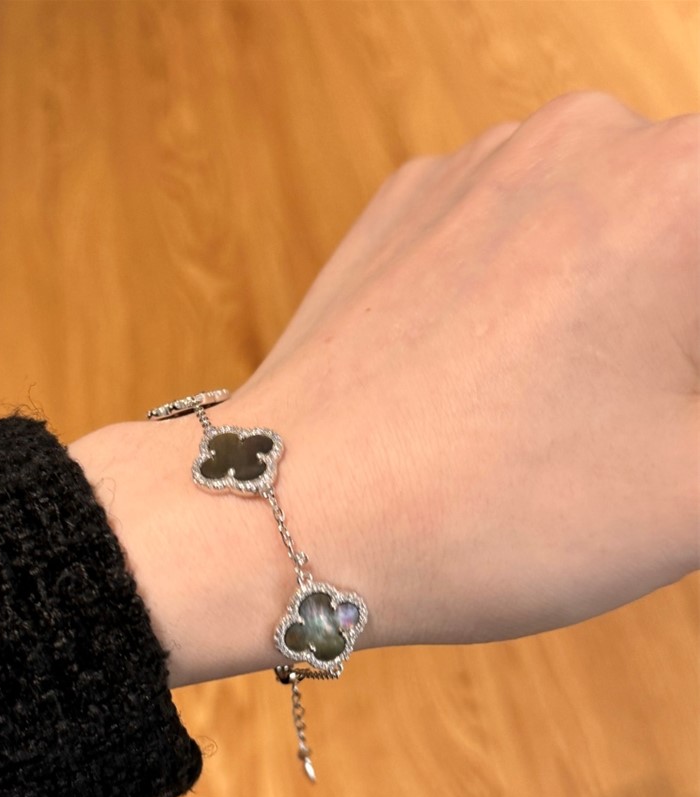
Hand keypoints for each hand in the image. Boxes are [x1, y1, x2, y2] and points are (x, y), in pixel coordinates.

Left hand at [71, 91, 698, 684]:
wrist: (282, 514)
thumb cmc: (486, 511)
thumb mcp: (697, 492)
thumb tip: (681, 363)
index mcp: (680, 183)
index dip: (693, 359)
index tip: (667, 404)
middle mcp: (580, 137)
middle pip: (684, 235)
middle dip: (676, 328)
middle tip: (633, 419)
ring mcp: (475, 164)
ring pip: (604, 229)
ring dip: (613, 307)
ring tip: (557, 407)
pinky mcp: (405, 205)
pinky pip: (512, 236)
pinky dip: (527, 292)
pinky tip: (487, 374)